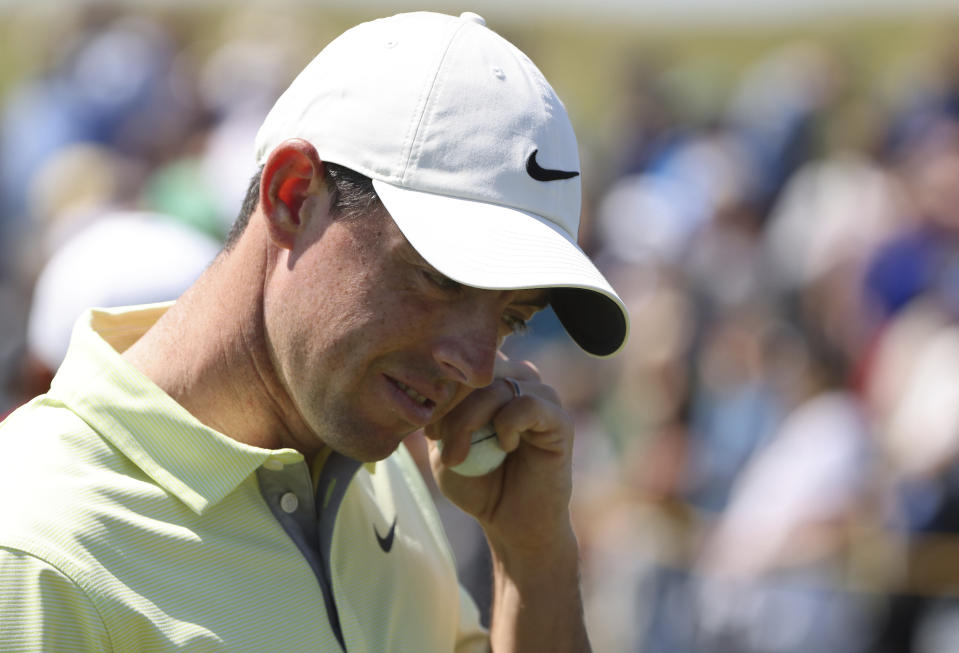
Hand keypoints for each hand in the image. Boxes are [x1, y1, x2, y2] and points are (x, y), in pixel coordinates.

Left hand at [424, 354, 575, 552]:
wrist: (510, 522)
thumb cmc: (477, 482)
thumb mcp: (444, 442)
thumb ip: (440, 410)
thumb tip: (428, 380)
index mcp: (494, 379)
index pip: (465, 360)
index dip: (440, 388)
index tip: (427, 428)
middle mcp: (520, 379)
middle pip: (477, 371)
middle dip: (450, 407)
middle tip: (437, 443)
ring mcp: (543, 396)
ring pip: (498, 387)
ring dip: (468, 422)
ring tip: (459, 457)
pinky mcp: (559, 420)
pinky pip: (526, 405)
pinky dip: (505, 426)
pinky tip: (504, 447)